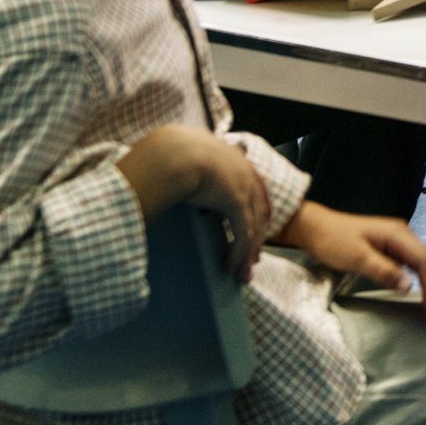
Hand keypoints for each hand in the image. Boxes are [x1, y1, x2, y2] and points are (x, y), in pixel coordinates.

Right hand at [117, 124, 272, 282]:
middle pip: (258, 211)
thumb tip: (169, 176)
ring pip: (252, 227)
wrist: (171, 150)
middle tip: (252, 260)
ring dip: (246, 254)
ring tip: (241, 274)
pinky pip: (242, 234)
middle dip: (256, 238)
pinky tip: (231, 268)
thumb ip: (185, 166)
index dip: (255, 212)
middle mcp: (244, 173)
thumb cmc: (167, 152)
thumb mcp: (183, 156)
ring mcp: (243, 187)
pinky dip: (238, 254)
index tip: (254, 230)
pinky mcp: (236, 201)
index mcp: (233, 160)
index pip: (254, 189)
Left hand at [282, 203, 425, 326]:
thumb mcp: (357, 258)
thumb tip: (409, 287)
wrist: (314, 227)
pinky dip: (417, 281)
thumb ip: (384, 271)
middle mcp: (403, 235)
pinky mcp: (390, 247)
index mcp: (399, 234)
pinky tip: (416, 295)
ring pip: (422, 264)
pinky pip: (411, 265)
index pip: (425, 262)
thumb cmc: (334, 240)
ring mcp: (397, 241)